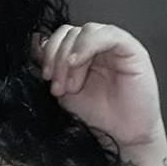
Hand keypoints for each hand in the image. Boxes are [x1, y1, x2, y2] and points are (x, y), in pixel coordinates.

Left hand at [33, 23, 162, 148]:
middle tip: (58, 87)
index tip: (45, 77)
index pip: (61, 37)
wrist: (123, 134)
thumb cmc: (100, 115)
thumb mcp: (65, 91)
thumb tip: (36, 47)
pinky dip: (87, 45)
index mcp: (82, 53)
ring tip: (71, 86)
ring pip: (85, 31)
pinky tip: (77, 63)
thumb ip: (53, 70)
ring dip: (70, 57)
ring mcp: (114, 45)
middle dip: (57, 59)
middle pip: (70, 33)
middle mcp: (97, 46)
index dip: (48, 52)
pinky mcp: (130, 48)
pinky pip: (107, 34)